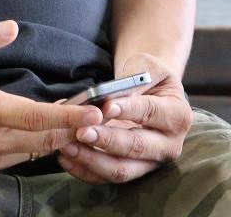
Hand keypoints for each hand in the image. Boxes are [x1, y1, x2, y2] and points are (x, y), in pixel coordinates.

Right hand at [0, 20, 102, 171]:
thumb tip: (12, 26)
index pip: (32, 118)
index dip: (67, 116)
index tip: (94, 111)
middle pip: (45, 140)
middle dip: (78, 128)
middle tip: (109, 112)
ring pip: (40, 151)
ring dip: (67, 136)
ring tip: (92, 118)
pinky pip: (29, 155)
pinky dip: (49, 142)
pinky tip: (63, 127)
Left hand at [57, 53, 192, 184]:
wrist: (151, 94)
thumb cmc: (148, 77)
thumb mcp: (149, 67)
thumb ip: (135, 77)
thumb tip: (110, 95)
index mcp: (177, 115)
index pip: (151, 113)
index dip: (129, 110)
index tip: (106, 106)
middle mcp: (168, 145)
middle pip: (136, 147)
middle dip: (107, 140)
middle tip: (82, 131)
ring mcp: (150, 163)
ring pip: (121, 169)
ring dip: (92, 159)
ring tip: (68, 145)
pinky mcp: (132, 171)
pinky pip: (107, 178)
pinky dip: (86, 170)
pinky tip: (66, 159)